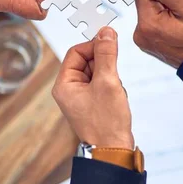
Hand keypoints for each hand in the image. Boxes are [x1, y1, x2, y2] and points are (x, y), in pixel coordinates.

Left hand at [52, 27, 133, 149]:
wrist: (113, 151)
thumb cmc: (106, 123)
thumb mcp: (107, 82)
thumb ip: (106, 54)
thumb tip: (106, 32)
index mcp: (64, 85)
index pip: (76, 52)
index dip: (93, 45)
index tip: (110, 40)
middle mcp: (70, 90)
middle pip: (87, 60)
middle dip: (104, 64)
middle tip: (114, 74)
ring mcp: (82, 97)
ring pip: (98, 71)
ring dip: (111, 76)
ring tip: (114, 91)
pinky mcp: (94, 102)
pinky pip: (103, 83)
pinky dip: (113, 85)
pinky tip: (117, 98)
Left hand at [134, 0, 182, 67]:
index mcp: (147, 24)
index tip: (173, 1)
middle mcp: (140, 34)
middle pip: (147, 3)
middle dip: (165, 3)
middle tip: (182, 16)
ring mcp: (144, 42)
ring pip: (153, 13)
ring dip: (167, 13)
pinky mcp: (150, 44)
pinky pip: (156, 24)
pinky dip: (167, 22)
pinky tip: (179, 31)